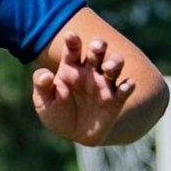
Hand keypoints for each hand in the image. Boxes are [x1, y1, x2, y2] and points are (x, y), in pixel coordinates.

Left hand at [32, 32, 136, 146]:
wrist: (74, 135)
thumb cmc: (57, 114)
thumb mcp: (44, 102)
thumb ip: (42, 86)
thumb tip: (44, 74)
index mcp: (70, 67)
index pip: (73, 49)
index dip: (72, 41)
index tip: (70, 35)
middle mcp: (90, 71)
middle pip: (97, 52)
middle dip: (98, 46)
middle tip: (97, 47)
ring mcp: (104, 84)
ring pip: (114, 65)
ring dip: (115, 62)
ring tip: (108, 68)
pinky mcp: (116, 100)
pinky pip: (125, 90)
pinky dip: (128, 86)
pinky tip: (127, 85)